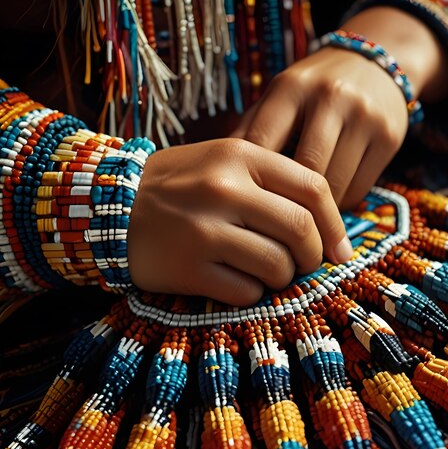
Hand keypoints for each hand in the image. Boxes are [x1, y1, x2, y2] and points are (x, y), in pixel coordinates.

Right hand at [127, 138, 352, 304]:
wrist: (109, 205)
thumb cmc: (179, 187)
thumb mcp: (223, 163)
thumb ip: (273, 187)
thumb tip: (327, 233)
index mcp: (239, 156)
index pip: (313, 188)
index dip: (335, 224)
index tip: (338, 249)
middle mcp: (223, 189)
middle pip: (301, 230)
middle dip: (312, 256)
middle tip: (303, 264)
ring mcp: (204, 230)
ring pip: (277, 267)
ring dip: (281, 277)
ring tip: (264, 272)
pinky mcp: (188, 268)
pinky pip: (247, 292)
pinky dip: (250, 293)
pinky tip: (233, 280)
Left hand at [232, 46, 407, 209]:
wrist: (373, 65)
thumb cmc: (313, 92)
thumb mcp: (280, 99)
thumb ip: (252, 132)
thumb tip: (220, 182)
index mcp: (290, 87)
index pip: (262, 147)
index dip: (251, 185)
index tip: (244, 212)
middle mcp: (329, 96)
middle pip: (302, 171)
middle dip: (289, 206)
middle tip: (278, 232)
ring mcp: (363, 115)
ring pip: (333, 185)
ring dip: (316, 213)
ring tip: (303, 223)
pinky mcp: (389, 136)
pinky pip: (359, 189)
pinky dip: (341, 206)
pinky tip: (329, 207)